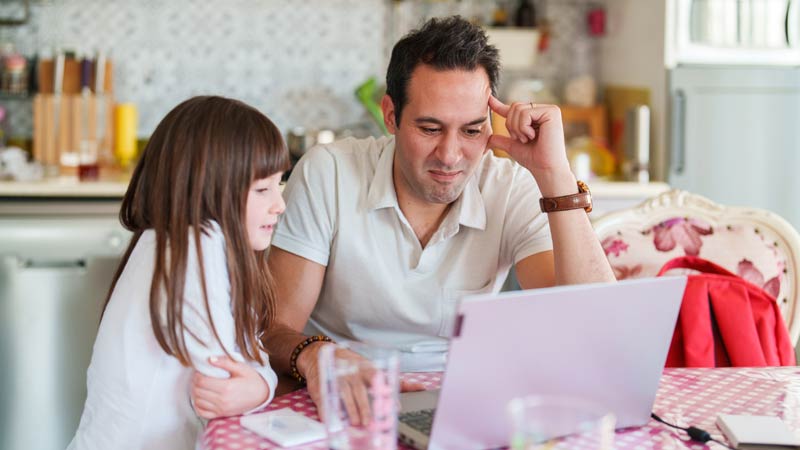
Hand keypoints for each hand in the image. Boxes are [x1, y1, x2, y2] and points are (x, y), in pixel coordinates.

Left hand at [191, 356, 269, 419]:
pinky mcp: (221, 414)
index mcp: (226, 387)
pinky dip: (198, 405)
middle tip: (198, 377)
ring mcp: (221, 409)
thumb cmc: (252, 380)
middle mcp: (222, 400)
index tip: (200, 371)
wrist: (261, 395)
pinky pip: (202, 412)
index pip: (202, 382)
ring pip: (198, 402)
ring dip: (195, 393)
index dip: (197, 375)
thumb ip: (225, 362)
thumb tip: (210, 359)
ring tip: (200, 386)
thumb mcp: (241, 368)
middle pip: (198, 391)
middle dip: (195, 383)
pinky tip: (202, 398)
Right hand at [302, 344, 425, 425]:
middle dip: (365, 407)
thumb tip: (420, 387)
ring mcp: (337, 378)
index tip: (393, 408)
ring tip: (356, 422)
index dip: (385, 394)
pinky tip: (332, 419)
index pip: (378, 380)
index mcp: (366, 369)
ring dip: (350, 409)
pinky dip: (328, 410)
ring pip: (344, 394)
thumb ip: (396, 381)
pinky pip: (325, 398)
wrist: (321, 354)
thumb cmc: (354, 366)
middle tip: (369, 422)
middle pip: (359, 390)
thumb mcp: (374, 370)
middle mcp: (352, 372)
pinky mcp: (323, 386)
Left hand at [488, 95, 574, 194]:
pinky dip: (524, 128)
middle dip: (512, 126)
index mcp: (536, 117)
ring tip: (527, 139)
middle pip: (514, 107)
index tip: (488, 100)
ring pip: (518, 109)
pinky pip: (526, 113)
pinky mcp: (552, 111)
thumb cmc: (533, 159)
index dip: (500, 105)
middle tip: (522, 139)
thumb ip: (502, 140)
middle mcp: (543, 110)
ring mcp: (549, 110)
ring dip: (518, 128)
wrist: (545, 169)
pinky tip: (533, 136)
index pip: (515, 109)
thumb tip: (489, 139)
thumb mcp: (513, 147)